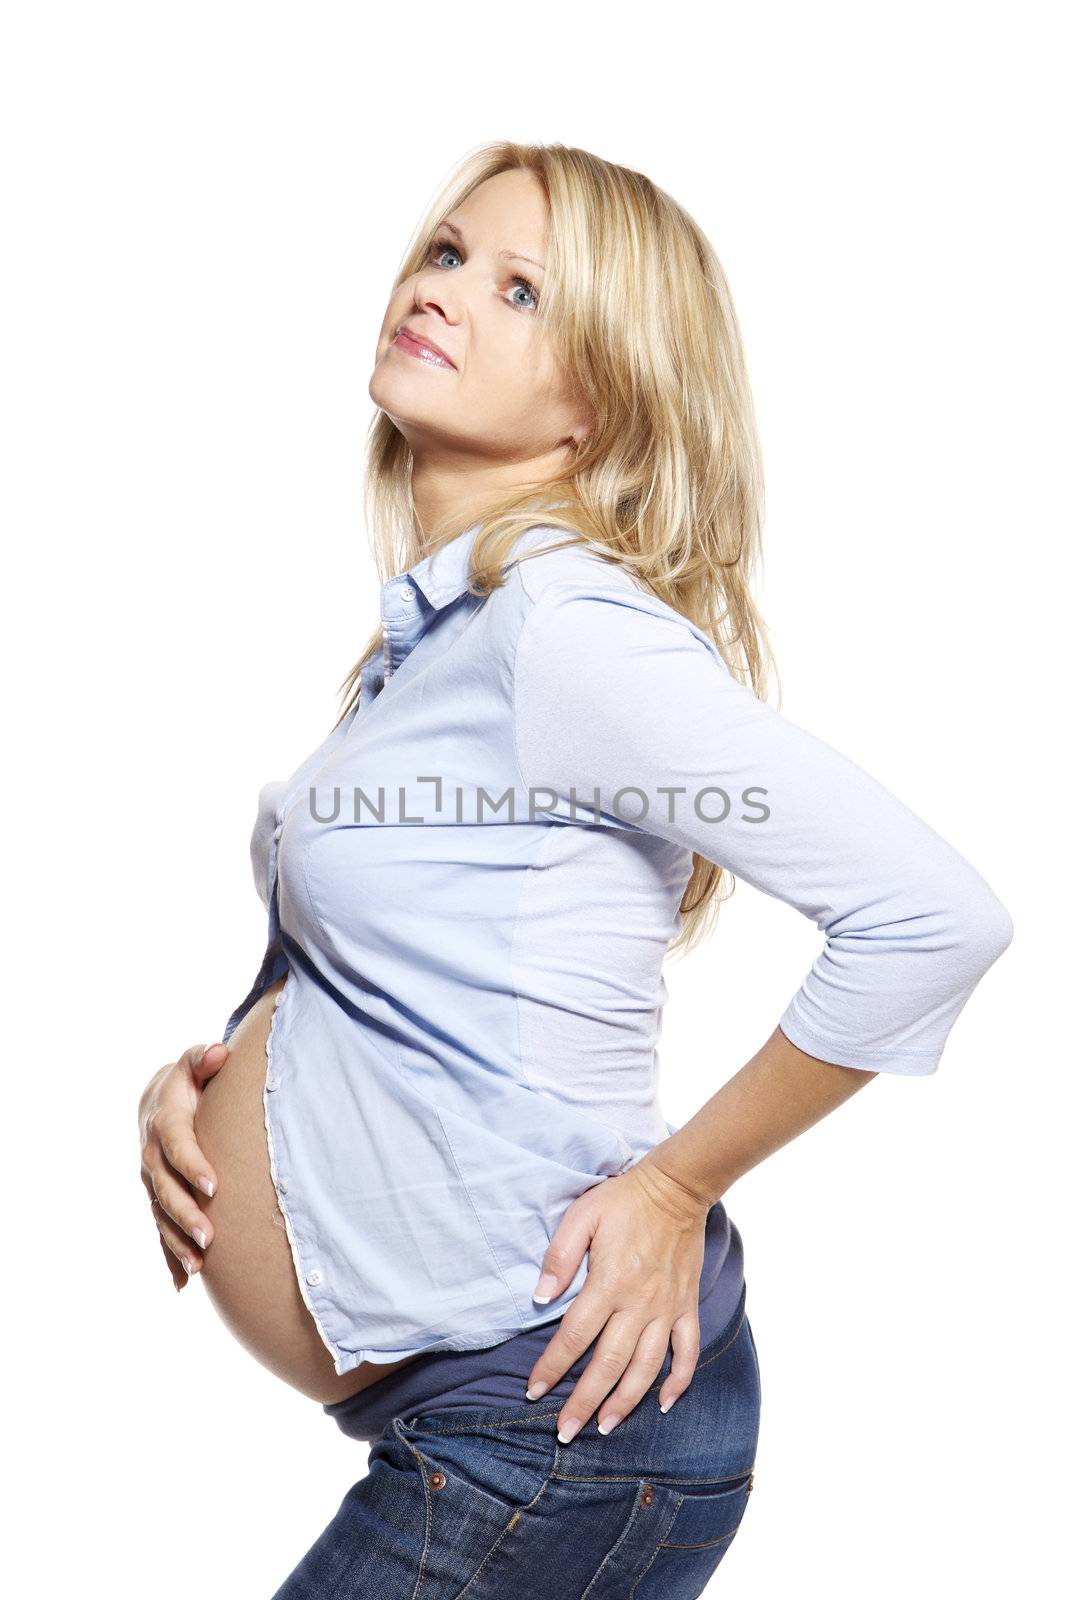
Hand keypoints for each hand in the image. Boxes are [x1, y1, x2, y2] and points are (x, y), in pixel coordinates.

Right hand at [138, 1042, 228, 1290]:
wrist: (158, 1099)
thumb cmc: (188, 1081)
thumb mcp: (194, 1063)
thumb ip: (205, 1058)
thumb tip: (219, 1052)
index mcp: (165, 1122)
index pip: (178, 1145)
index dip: (193, 1165)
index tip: (214, 1185)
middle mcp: (152, 1156)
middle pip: (167, 1189)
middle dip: (187, 1214)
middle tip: (210, 1238)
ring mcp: (152, 1182)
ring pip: (162, 1216)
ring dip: (178, 1243)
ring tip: (199, 1268)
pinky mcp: (156, 1199)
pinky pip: (160, 1230)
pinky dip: (170, 1256)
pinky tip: (182, 1284)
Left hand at [524, 1158, 710, 1442]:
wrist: (676, 1189)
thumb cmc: (623, 1200)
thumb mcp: (582, 1216)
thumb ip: (560, 1257)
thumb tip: (540, 1298)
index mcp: (608, 1284)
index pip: (574, 1337)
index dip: (552, 1367)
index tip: (534, 1391)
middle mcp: (638, 1305)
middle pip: (608, 1364)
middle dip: (584, 1402)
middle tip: (564, 1432)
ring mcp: (666, 1309)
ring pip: (646, 1368)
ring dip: (625, 1402)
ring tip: (606, 1428)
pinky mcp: (686, 1306)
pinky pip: (686, 1351)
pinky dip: (678, 1380)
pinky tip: (664, 1402)